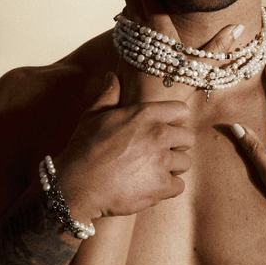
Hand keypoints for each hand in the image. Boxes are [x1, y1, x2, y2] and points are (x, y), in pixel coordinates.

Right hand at [54, 72, 192, 221]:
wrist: (78, 185)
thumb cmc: (83, 149)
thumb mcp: (93, 116)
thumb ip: (108, 94)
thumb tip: (112, 75)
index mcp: (144, 114)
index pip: (181, 111)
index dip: (174, 121)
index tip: (164, 129)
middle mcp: (158, 134)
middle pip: (187, 137)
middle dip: (175, 145)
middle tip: (156, 153)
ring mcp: (162, 161)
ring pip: (184, 163)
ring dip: (171, 168)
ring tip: (149, 171)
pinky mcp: (162, 186)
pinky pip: (178, 186)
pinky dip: (166, 188)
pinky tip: (148, 187)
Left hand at [117, 0, 242, 103]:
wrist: (143, 110)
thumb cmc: (174, 90)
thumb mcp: (200, 68)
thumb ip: (219, 46)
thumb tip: (238, 27)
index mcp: (158, 29)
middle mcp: (139, 32)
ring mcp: (128, 42)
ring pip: (125, 12)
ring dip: (133, 5)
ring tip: (146, 4)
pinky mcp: (121, 54)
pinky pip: (122, 30)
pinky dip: (129, 23)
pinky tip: (140, 30)